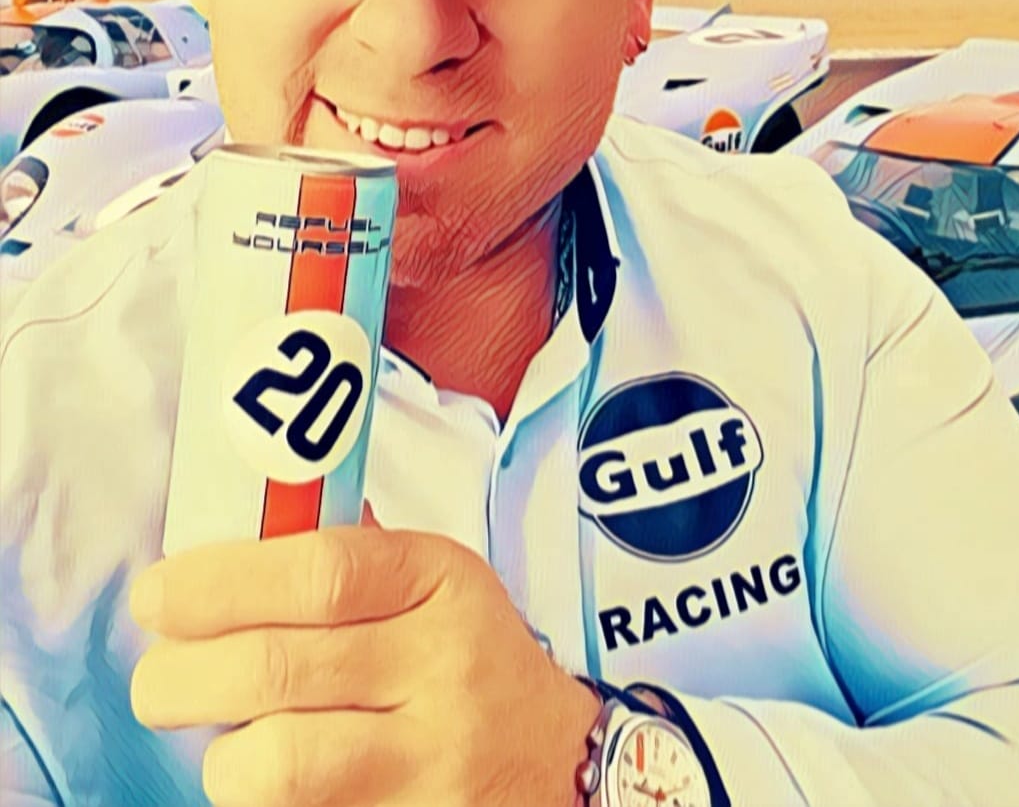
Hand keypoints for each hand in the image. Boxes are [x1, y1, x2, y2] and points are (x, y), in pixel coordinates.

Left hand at [129, 519, 600, 806]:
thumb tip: (222, 544)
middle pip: (279, 668)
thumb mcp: (431, 580)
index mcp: (438, 579)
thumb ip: (345, 558)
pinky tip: (265, 777)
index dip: (221, 583)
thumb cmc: (466, 651)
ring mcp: (433, 759)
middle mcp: (441, 664)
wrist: (554, 757)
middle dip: (183, 676)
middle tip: (156, 680)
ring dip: (223, 757)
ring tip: (224, 742)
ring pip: (283, 762)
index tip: (156, 595)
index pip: (320, 571)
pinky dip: (262, 800)